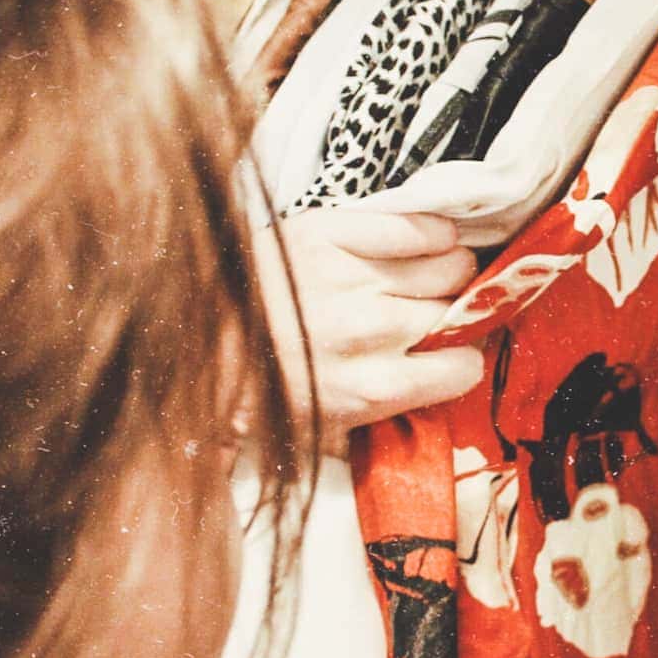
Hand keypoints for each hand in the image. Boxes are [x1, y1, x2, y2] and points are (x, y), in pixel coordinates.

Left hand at [255, 209, 483, 446]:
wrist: (191, 340)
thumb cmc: (264, 390)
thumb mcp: (326, 431)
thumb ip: (387, 420)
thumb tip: (443, 401)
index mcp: (374, 388)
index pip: (465, 368)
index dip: (460, 360)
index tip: (448, 354)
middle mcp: (371, 330)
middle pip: (462, 312)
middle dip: (456, 314)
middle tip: (435, 314)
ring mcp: (351, 277)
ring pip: (452, 265)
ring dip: (449, 272)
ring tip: (428, 277)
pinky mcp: (330, 232)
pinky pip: (416, 226)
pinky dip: (431, 233)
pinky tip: (424, 243)